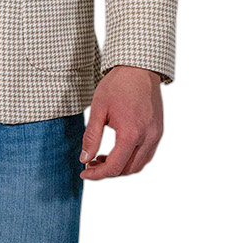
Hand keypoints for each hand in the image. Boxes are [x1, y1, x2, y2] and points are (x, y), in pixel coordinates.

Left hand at [80, 64, 164, 179]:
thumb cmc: (117, 85)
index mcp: (131, 134)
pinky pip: (147, 154)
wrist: (138, 68)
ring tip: (102, 158)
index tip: (84, 172)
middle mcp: (148, 137)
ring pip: (139, 165)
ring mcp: (156, 134)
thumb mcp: (98, 110)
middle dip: (108, 172)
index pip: (114, 167)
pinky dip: (132, 159)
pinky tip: (119, 150)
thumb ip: (91, 137)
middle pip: (128, 170)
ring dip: (121, 167)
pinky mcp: (159, 130)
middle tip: (91, 164)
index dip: (97, 174)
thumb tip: (85, 159)